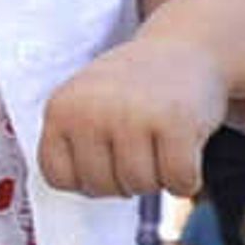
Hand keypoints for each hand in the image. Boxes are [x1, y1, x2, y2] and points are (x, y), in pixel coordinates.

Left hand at [39, 38, 229, 197]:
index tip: (104, 156)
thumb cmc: (131, 90)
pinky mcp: (176, 122)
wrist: (186, 49)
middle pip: (100, 187)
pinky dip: (186, 179)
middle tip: (138, 144)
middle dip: (123, 178)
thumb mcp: (84, 105)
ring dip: (157, 176)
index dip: (86, 178)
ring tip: (159, 140)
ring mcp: (133, 114)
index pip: (58, 178)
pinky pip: (178, 182)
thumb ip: (69, 145)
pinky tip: (186, 149)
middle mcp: (91, 109)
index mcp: (60, 108)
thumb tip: (74, 196)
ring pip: (140, 185)